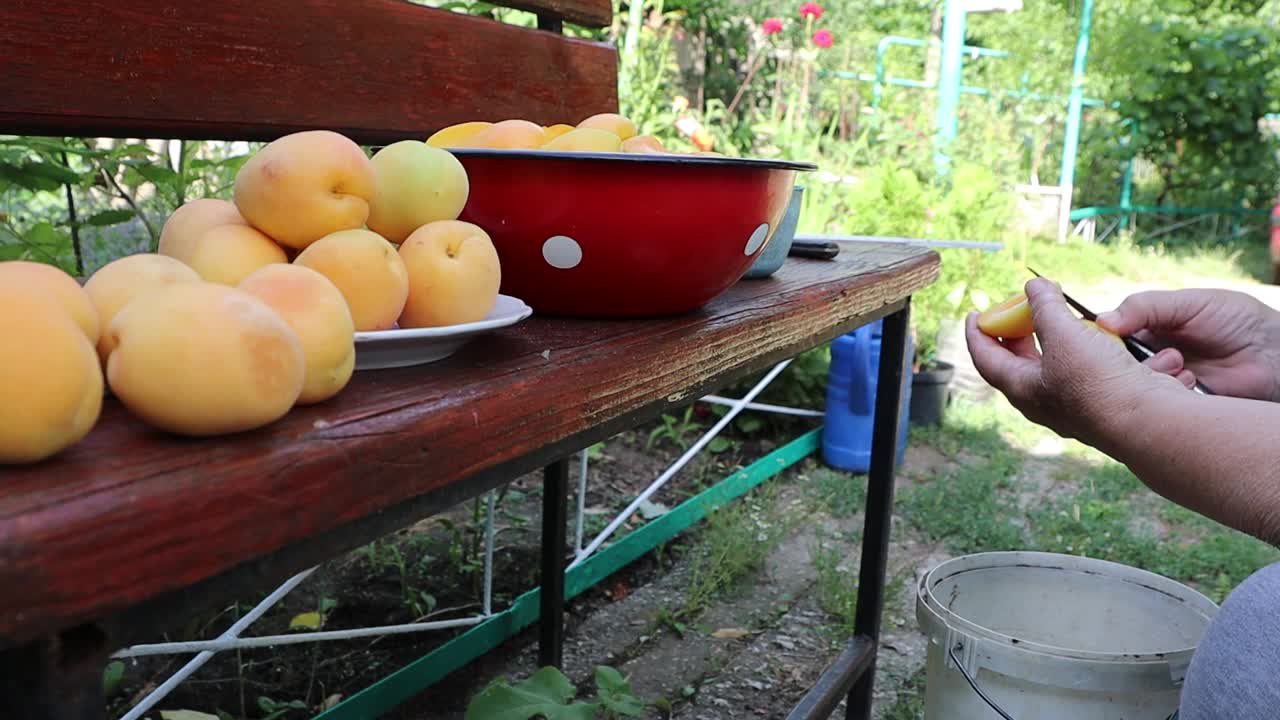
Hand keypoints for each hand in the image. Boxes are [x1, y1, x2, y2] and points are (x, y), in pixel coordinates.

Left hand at [965, 278, 1184, 446]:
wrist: (1149, 420)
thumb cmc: (1098, 383)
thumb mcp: (1064, 335)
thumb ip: (1046, 308)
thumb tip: (1034, 286)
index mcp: (1022, 389)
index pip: (986, 359)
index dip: (977, 334)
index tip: (974, 314)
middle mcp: (1043, 400)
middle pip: (1018, 362)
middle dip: (1017, 332)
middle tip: (1020, 308)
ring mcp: (1072, 403)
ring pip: (1054, 364)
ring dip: (1055, 337)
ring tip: (1058, 315)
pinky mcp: (1101, 400)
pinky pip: (1085, 369)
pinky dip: (1085, 348)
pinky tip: (1096, 334)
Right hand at [1096, 289, 1279, 401]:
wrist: (1275, 355)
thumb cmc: (1238, 321)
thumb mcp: (1190, 304)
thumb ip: (1146, 307)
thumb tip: (1102, 321)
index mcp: (1145, 329)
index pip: (1106, 335)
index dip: (1100, 338)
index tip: (1103, 338)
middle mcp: (1146, 358)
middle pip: (1111, 365)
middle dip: (1124, 361)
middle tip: (1156, 352)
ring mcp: (1158, 383)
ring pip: (1128, 387)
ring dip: (1150, 376)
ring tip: (1179, 365)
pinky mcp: (1173, 406)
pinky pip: (1152, 408)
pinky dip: (1164, 396)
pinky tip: (1187, 383)